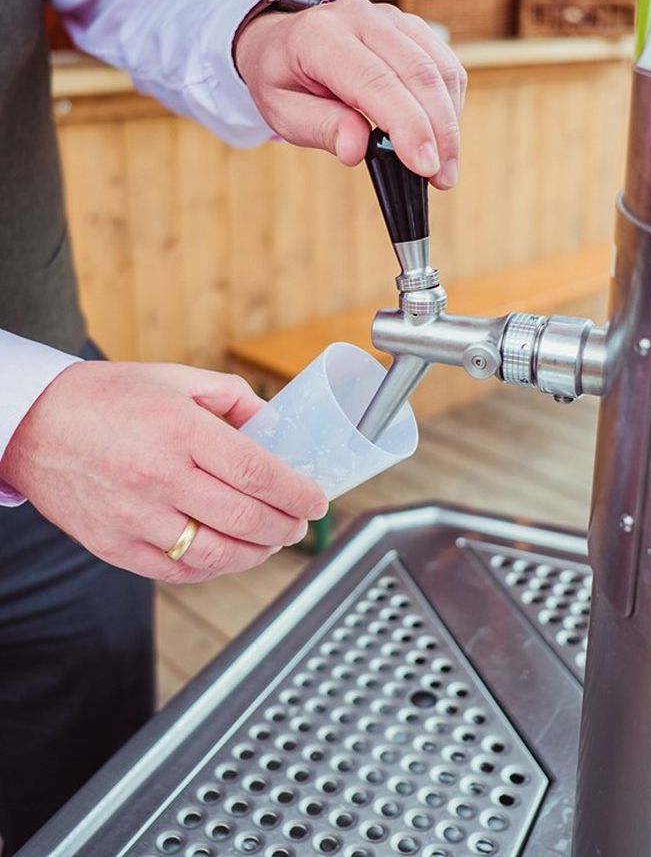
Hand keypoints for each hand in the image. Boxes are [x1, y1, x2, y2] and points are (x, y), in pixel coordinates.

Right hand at [0, 361, 326, 583]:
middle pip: (245, 517)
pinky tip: (229, 555)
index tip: (317, 501)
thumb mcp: (175, 379)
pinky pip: (179, 571)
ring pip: (217, 553)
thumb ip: (233, 397)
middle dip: (286, 525)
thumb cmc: (106, 397)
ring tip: (271, 541)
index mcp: (179, 429)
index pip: (257, 471)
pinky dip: (214, 568)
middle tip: (300, 522)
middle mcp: (159, 476)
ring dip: (257, 553)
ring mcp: (135, 516)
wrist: (33, 425)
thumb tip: (275, 425)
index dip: (296, 492)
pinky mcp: (115, 546)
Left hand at [234, 0, 466, 189]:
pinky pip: (444, 65)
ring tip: (444, 166)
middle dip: (439, 131)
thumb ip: (321, 128)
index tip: (425, 166)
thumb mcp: (283, 112)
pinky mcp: (410, 27)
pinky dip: (450, 104)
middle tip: (442, 178)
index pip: (376, 81)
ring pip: (439, 69)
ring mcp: (390, 18)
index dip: (407, 125)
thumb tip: (356, 150)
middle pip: (418, 73)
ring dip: (450, 122)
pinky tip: (439, 135)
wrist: (281, 42)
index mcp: (320, 36)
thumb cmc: (283, 80)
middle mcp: (360, 17)